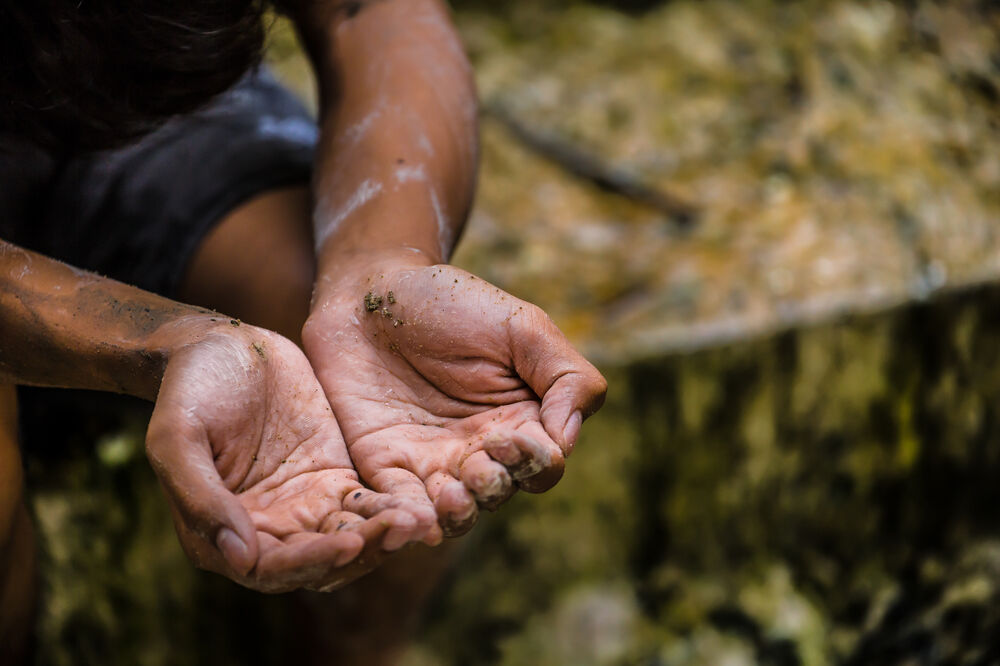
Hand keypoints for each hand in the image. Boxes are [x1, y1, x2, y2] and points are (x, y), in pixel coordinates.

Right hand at [145, 322, 432, 591]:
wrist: (221, 346)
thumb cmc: (188, 390)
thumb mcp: (178, 436)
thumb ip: (201, 497)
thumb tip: (240, 559)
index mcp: (223, 535)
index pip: (272, 568)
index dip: (312, 561)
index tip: (349, 541)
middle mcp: (270, 531)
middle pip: (323, 561)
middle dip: (363, 550)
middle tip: (404, 529)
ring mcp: (307, 504)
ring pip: (352, 536)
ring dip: (385, 535)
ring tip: (420, 519)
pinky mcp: (337, 477)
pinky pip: (369, 503)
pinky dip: (393, 506)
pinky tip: (422, 499)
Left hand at [303, 255, 606, 534]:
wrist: (371, 292)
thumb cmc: (454, 303)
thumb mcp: (523, 327)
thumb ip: (564, 377)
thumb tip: (566, 441)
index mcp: (523, 421)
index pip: (544, 464)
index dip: (537, 461)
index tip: (515, 437)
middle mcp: (481, 451)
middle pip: (500, 493)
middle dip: (493, 487)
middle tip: (478, 468)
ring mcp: (432, 462)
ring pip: (453, 512)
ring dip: (456, 515)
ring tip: (451, 498)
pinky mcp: (384, 466)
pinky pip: (399, 504)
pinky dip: (406, 519)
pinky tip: (411, 520)